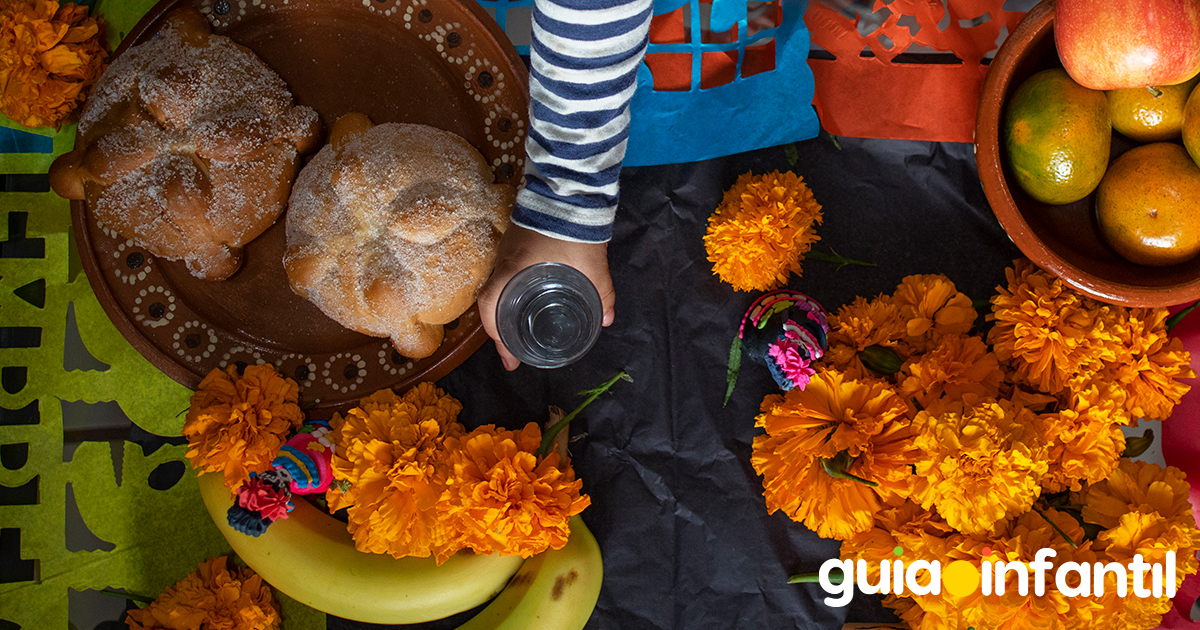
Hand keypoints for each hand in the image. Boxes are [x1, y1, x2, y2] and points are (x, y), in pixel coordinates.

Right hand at [477, 225, 614, 370]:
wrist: (570, 187)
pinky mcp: (517, 236)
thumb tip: (607, 319)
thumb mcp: (591, 266)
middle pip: (491, 299)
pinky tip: (526, 297)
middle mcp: (504, 258)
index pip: (489, 305)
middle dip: (499, 327)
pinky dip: (512, 288)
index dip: (494, 333)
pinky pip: (507, 270)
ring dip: (505, 307)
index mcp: (514, 268)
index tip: (508, 355)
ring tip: (518, 328)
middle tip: (513, 350)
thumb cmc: (574, 228)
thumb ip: (601, 293)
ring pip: (499, 284)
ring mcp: (508, 246)